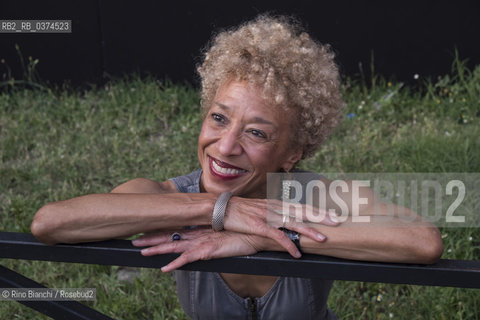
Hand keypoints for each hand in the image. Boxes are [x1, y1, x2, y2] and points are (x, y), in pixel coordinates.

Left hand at [132, 228, 264, 271]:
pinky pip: (188, 259)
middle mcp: (199, 234)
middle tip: (134, 239)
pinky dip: (175, 264)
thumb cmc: (242, 232)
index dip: (161, 230)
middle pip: (171, 235)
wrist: (257, 232)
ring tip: (142, 251)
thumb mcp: (224, 234)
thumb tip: (206, 237)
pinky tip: (165, 268)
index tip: (145, 230)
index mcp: (201, 229)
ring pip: (175, 245)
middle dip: (151, 238)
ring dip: (157, 249)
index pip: (177, 229)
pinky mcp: (209, 250)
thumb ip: (213, 235)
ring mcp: (202, 241)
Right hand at [222, 197, 338, 256]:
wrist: (220, 208)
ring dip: (309, 231)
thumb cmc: (239, 210)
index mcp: (275, 203)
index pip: (300, 205)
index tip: (331, 213)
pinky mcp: (258, 226)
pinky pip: (277, 236)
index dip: (316, 210)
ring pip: (293, 222)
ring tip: (323, 239)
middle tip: (337, 222)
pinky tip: (296, 253)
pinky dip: (288, 244)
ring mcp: (267, 216)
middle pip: (301, 211)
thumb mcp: (259, 209)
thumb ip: (272, 212)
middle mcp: (274, 207)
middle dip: (320, 216)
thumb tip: (283, 218)